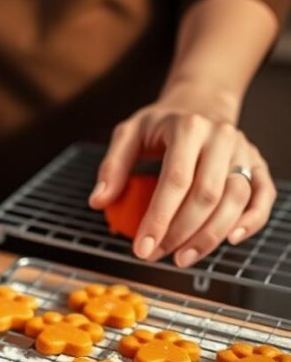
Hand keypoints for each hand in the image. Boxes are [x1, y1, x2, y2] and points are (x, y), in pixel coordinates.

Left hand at [89, 83, 275, 266]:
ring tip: (182, 258)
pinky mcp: (257, 164)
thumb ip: (112, 167)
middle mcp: (221, 138)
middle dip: (180, 233)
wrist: (200, 103)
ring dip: (210, 236)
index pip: (175, 180)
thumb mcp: (129, 134)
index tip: (142, 248)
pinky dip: (251, 221)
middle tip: (156, 255)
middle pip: (206, 195)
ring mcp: (244, 151)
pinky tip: (229, 240)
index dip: (158, 219)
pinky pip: (263, 197)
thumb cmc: (161, 124)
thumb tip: (99, 202)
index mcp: (187, 128)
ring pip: (236, 200)